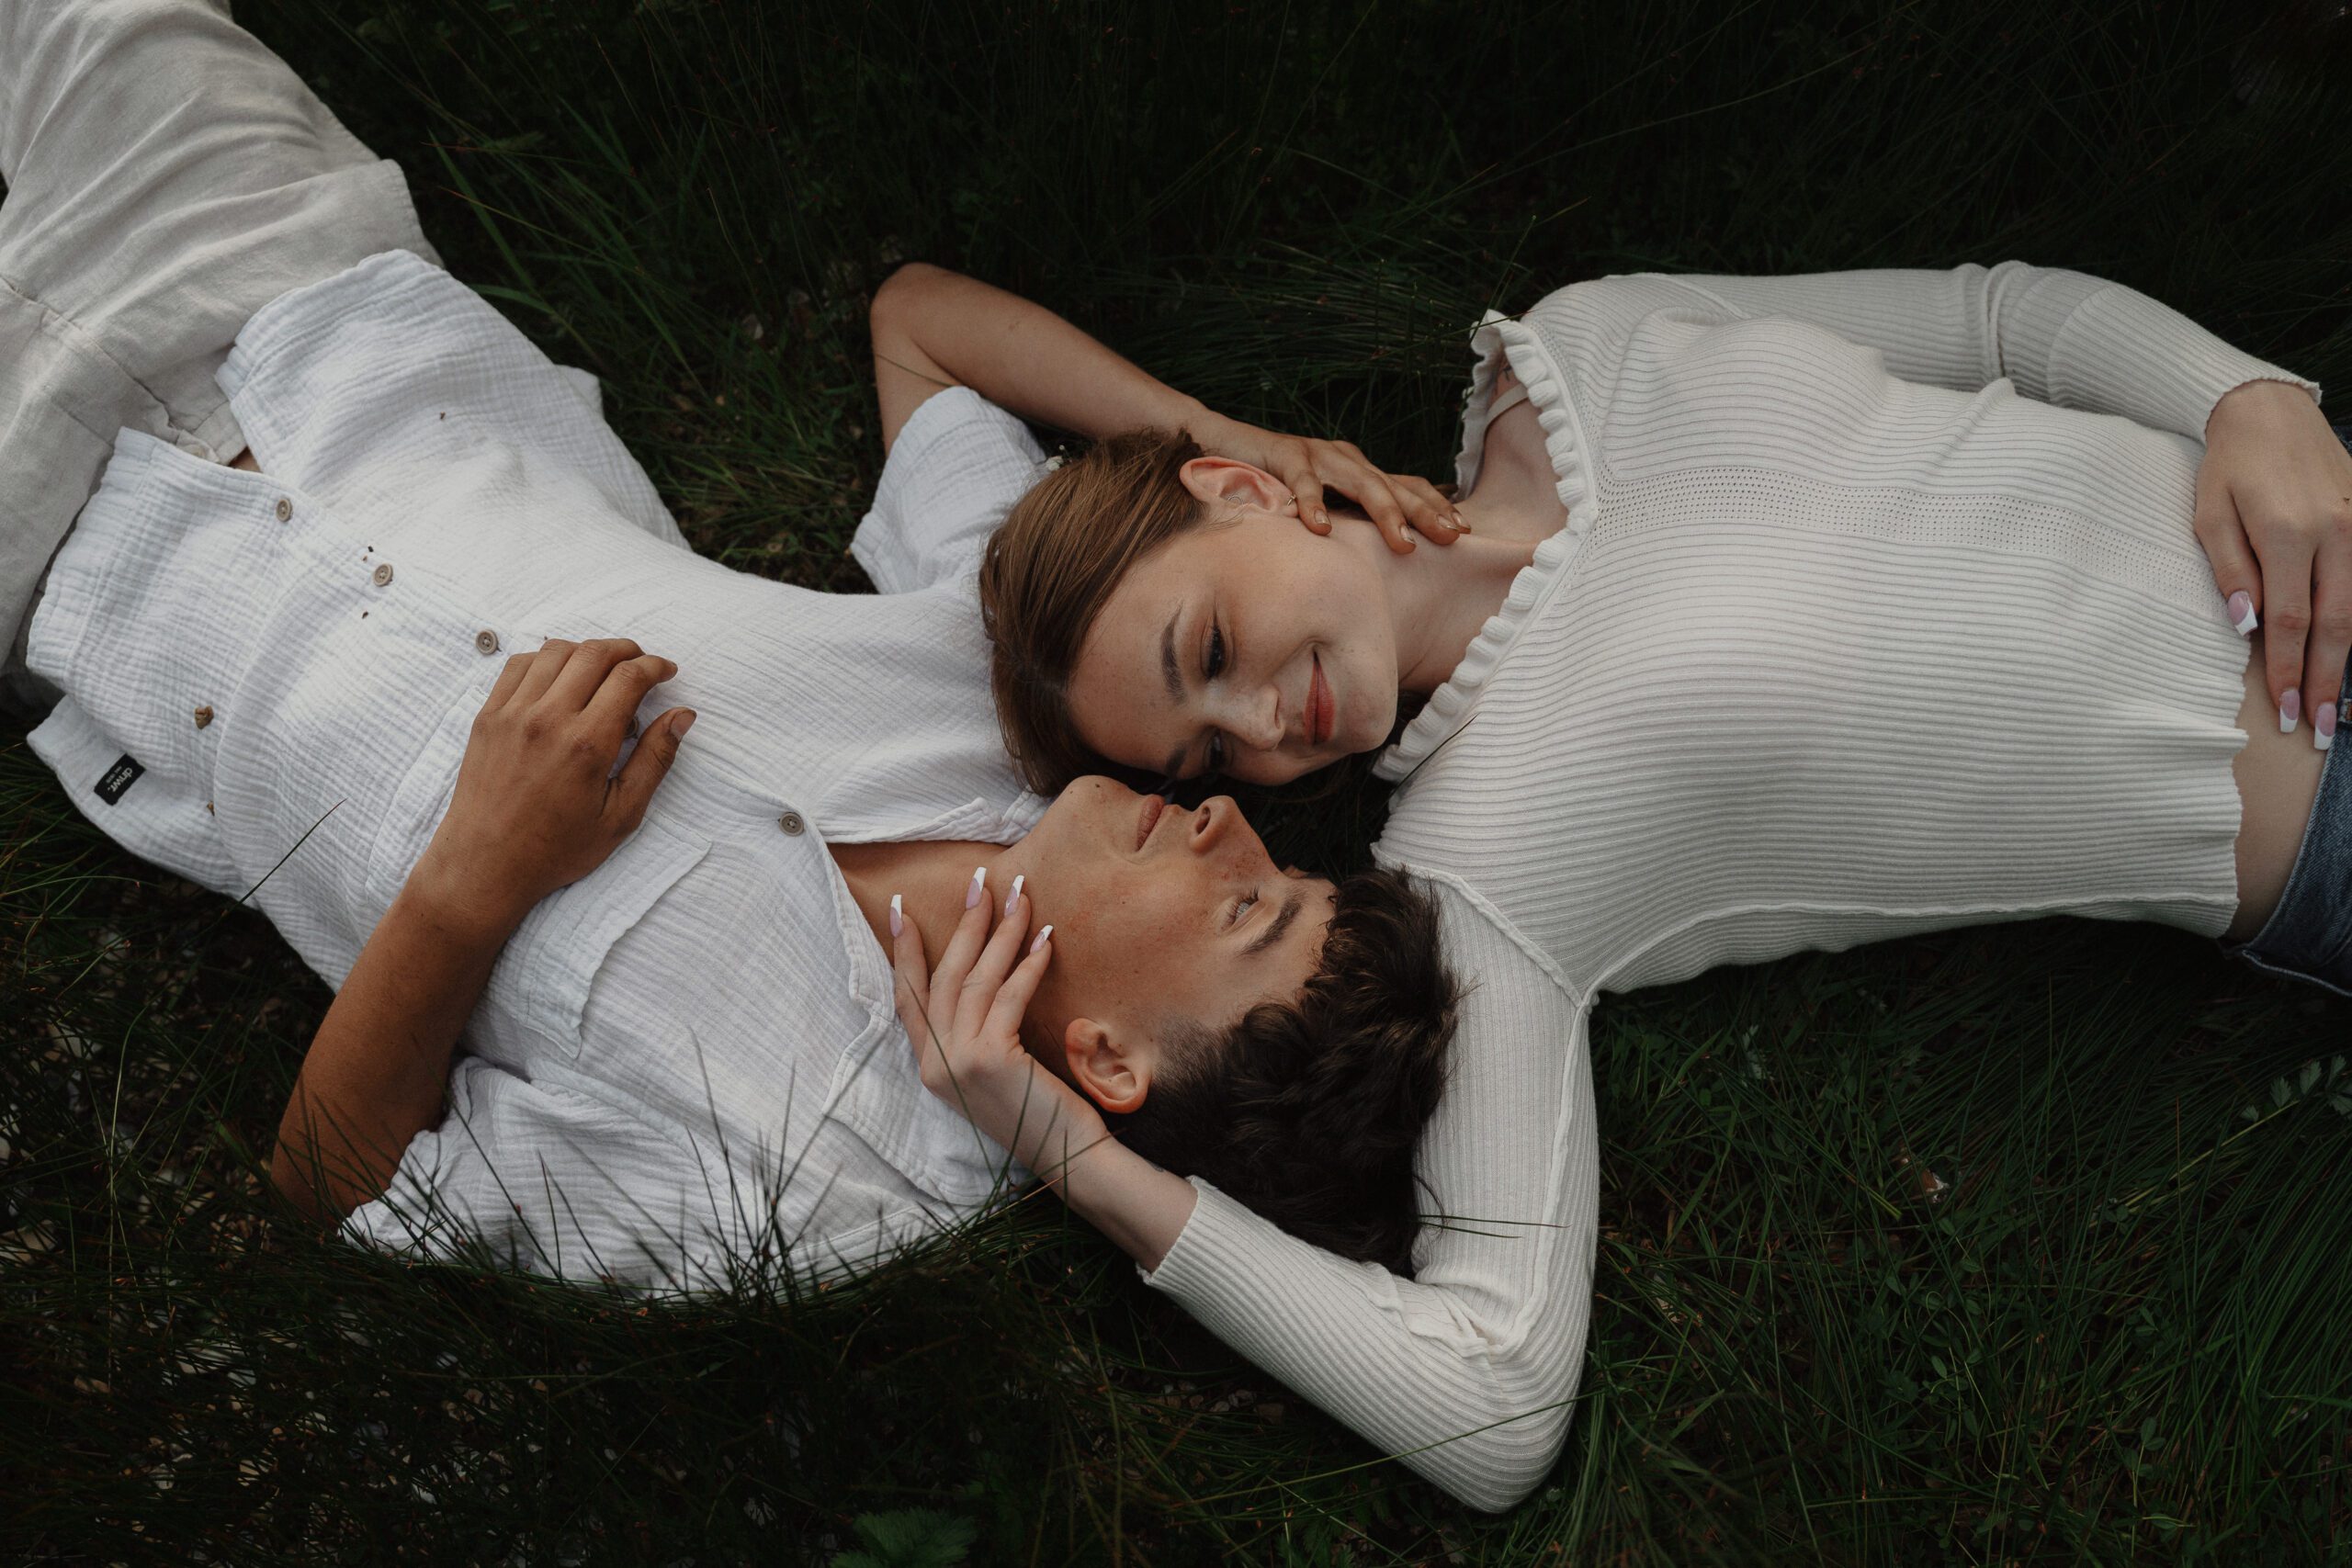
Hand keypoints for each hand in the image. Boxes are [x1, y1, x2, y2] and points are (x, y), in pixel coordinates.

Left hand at [410, 637, 693, 932]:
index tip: (667, 671)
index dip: (656, 666)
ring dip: (587, 651)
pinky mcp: (489, 716)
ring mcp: (513, 713)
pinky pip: (519, 665)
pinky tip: (561, 677)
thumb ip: (655, 760)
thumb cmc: (556, 849)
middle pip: (595, 653)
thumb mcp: (621, 815)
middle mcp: (549, 719)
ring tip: (603, 670)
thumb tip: (682, 716)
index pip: (629, 677)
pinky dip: (547, 659)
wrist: (486, 864)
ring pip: (557, 651)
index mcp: (587, 744)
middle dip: (627, 651)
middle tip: (642, 665)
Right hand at [889, 880, 1108, 1185]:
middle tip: (981, 883)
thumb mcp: (994, 1073)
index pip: (907, 999)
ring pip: (975, 980)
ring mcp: (960, 1062)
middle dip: (963, 925)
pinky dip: (1028, 964)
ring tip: (1021, 898)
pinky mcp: (990, 1059)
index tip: (900, 910)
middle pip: (943, 977)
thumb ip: (976, 1036)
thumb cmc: (1038, 1114)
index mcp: (930, 1068)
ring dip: (1001, 933)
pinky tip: (1046, 940)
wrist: (1067, 1158)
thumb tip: (987, 979)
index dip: (903, 953)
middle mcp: (936, 1064)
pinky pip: (1009, 996)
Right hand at [1192, 411, 1465, 553]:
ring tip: (1403, 543)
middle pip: (1394, 485)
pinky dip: (1313, 505)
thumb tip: (1372, 563)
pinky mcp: (1285, 454)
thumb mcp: (1317, 504)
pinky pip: (1303, 482)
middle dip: (1425, 514)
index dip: (1435, 505)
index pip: (1406, 485)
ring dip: (1385, 512)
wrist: (1221, 445)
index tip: (1461, 531)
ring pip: (1361, 482)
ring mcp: (1317, 454)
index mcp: (1357, 470)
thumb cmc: (1271, 484)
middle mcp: (1344, 458)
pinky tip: (1321, 529)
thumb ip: (1343, 521)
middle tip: (1450, 539)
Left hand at [2195, 380, 2351, 739]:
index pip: (2289, 620)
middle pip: (2336, 623)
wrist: (2272, 413)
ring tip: (2343, 707)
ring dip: (2351, 660)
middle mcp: (2335, 532)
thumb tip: (2248, 625)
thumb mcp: (2209, 514)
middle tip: (2321, 729)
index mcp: (2286, 532)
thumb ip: (2230, 570)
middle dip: (2326, 680)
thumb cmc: (2230, 467)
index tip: (2285, 711)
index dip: (2287, 670)